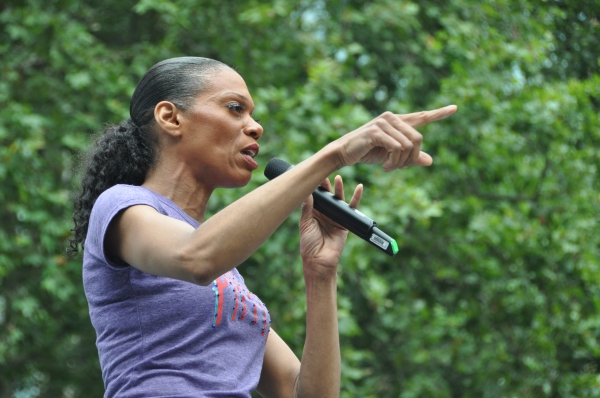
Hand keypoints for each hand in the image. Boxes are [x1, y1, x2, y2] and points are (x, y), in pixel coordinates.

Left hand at [299, 175, 362, 274]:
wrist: (319, 260)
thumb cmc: (309, 243)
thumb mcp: (305, 223)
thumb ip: (307, 208)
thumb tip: (307, 192)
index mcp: (313, 213)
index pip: (315, 196)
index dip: (315, 186)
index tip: (313, 174)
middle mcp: (324, 213)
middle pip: (327, 196)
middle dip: (326, 185)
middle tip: (325, 173)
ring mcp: (335, 217)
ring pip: (338, 200)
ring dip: (339, 189)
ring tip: (338, 177)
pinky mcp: (345, 222)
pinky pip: (352, 209)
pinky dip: (356, 198)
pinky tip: (359, 188)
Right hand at [331, 105, 456, 171]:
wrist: (344, 153)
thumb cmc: (367, 152)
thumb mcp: (392, 156)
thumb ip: (410, 157)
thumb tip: (430, 161)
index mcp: (398, 121)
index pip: (421, 117)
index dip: (438, 114)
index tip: (455, 108)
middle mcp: (392, 118)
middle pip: (418, 138)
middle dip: (411, 158)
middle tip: (399, 168)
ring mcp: (384, 123)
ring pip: (408, 145)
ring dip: (400, 162)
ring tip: (389, 167)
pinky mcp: (377, 131)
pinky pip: (397, 148)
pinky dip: (394, 162)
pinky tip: (385, 166)